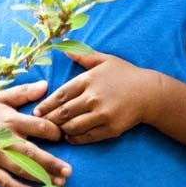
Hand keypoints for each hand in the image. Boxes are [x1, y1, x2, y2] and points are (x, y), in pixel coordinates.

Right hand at [0, 80, 70, 186]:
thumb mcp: (3, 98)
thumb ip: (24, 92)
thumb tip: (45, 85)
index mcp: (12, 120)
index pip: (38, 125)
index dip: (54, 131)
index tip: (64, 135)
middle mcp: (6, 139)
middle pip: (32, 152)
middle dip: (51, 162)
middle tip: (69, 170)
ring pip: (21, 169)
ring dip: (41, 177)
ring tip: (59, 182)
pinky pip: (5, 182)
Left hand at [33, 50, 163, 144]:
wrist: (149, 92)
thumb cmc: (125, 74)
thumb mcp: (105, 60)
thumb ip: (83, 56)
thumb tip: (64, 47)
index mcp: (89, 80)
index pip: (61, 94)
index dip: (46, 104)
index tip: (37, 110)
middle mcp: (93, 97)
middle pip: (64, 112)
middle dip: (50, 119)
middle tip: (40, 124)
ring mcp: (102, 114)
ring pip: (73, 126)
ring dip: (61, 130)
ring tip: (54, 131)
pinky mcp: (110, 128)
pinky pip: (87, 136)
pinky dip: (75, 138)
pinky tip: (70, 137)